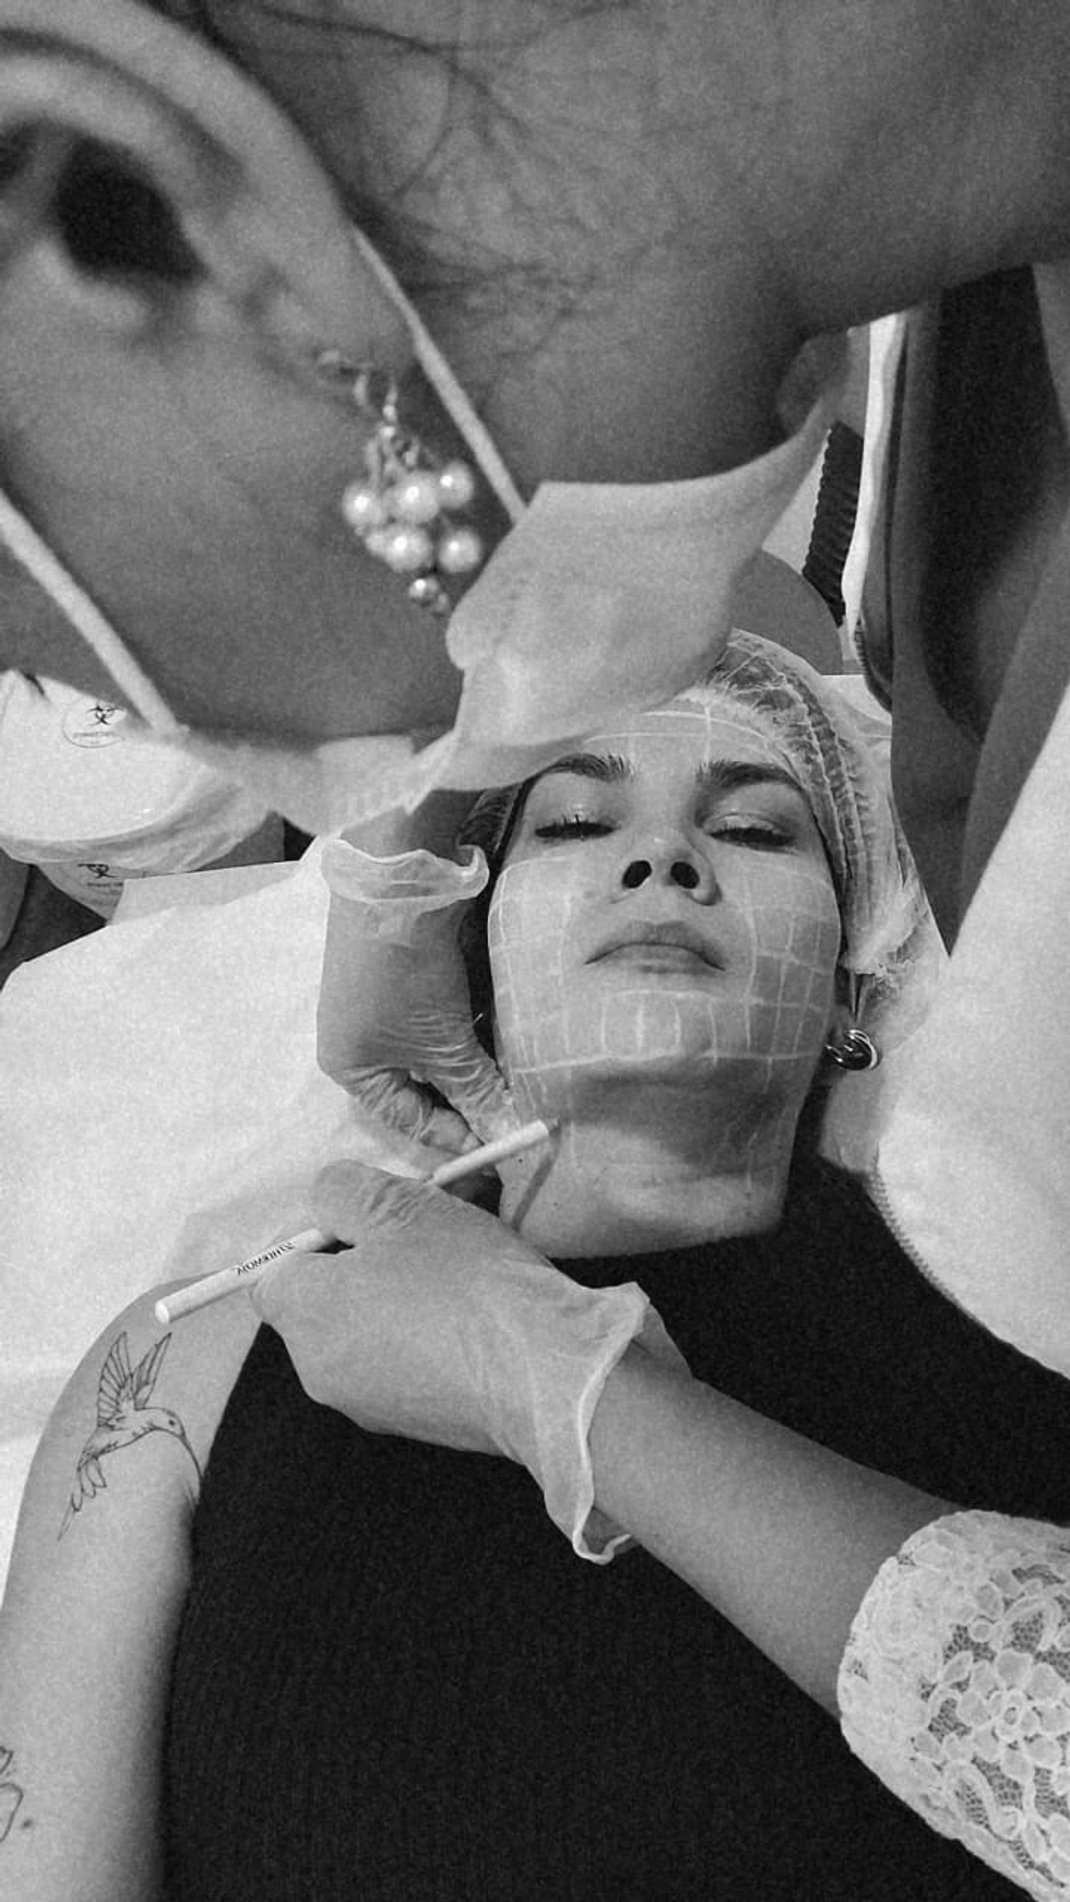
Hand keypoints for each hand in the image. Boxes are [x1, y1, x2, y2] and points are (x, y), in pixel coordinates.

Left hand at [251, 1158, 686, 1557]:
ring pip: (371, 1328)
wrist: (548, 1377)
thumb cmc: (465, 1283)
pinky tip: (482, 1311)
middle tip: (427, 1228)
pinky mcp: (419, 1426)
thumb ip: (343, 1192)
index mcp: (304, 1316)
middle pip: (325, 1299)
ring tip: (467, 1259)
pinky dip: (432, 1333)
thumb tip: (327, 1203)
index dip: (317, 1235)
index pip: (273, 1270)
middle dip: (368, 1259)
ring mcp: (370, 1405)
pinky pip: (408, 1362)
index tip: (372, 1218)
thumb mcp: (401, 1206)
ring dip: (404, 1291)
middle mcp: (321, 1371)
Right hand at [316, 834, 518, 1152]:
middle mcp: (361, 1041)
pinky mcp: (406, 974)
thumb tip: (508, 1134)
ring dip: (474, 1065)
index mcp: (351, 1067)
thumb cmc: (406, 975)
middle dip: (469, 1099)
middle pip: (423, 1087)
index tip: (504, 1148)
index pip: (409, 1120)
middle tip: (517, 1114)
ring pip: (437, 1053)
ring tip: (518, 1080)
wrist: (399, 880)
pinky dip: (470, 1031)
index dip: (457, 1137)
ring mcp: (382, 1005)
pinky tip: (505, 1038)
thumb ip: (475, 1091)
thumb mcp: (443, 1042)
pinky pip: (442, 1019)